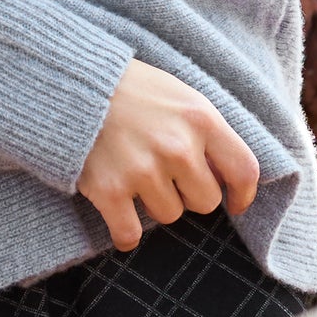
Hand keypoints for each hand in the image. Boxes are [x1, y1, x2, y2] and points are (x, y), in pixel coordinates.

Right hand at [76, 56, 259, 251]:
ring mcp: (143, 170)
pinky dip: (124, 233)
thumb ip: (206, 131)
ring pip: (168, 216)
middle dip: (188, 193)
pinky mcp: (109, 190)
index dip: (243, 194)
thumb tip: (225, 177)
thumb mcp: (179, 95)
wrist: (73, 81)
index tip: (235, 204)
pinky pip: (130, 234)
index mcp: (200, 118)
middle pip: (205, 201)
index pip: (244, 170)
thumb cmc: (131, 89)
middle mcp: (177, 146)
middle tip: (163, 173)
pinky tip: (119, 216)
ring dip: (153, 203)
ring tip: (133, 173)